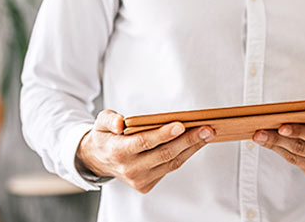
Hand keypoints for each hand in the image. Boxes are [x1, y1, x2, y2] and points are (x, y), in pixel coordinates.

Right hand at [76, 109, 214, 192]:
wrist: (98, 160)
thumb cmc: (105, 136)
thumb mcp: (100, 122)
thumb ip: (110, 119)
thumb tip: (120, 123)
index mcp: (118, 151)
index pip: (144, 142)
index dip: (163, 134)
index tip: (180, 125)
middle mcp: (130, 169)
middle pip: (164, 154)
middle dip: (188, 141)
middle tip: (206, 129)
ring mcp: (139, 179)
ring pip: (171, 163)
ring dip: (191, 148)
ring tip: (206, 134)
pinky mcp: (146, 185)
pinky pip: (169, 168)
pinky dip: (183, 155)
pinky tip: (194, 143)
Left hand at [253, 124, 304, 183]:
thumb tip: (290, 110)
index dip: (297, 131)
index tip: (280, 126)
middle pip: (299, 148)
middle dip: (276, 140)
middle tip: (258, 133)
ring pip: (295, 158)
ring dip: (275, 147)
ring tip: (259, 137)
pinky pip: (297, 165)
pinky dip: (283, 153)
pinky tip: (271, 145)